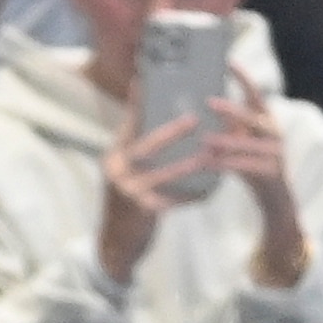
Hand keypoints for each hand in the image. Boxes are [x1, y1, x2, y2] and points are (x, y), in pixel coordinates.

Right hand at [100, 111, 205, 278]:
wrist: (115, 243)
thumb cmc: (127, 201)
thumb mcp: (125, 172)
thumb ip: (136, 149)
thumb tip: (150, 116)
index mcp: (114, 157)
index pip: (128, 125)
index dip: (138, 104)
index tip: (144, 80)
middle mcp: (116, 172)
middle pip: (143, 148)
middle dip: (169, 133)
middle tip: (193, 119)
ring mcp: (126, 192)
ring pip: (159, 175)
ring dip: (184, 165)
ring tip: (206, 156)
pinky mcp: (140, 211)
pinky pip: (170, 201)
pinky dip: (190, 196)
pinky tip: (208, 192)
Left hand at [195, 88, 307, 283]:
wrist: (275, 200)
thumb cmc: (253, 168)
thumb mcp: (241, 143)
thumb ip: (230, 126)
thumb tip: (207, 105)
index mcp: (267, 123)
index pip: (256, 96)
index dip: (244, 79)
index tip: (228, 62)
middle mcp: (274, 134)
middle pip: (256, 116)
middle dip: (234, 109)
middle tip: (210, 101)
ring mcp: (276, 154)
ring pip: (252, 144)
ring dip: (229, 140)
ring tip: (207, 140)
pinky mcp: (271, 174)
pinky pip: (247, 167)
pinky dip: (228, 165)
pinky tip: (210, 164)